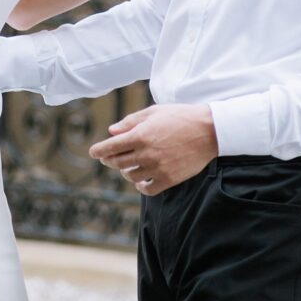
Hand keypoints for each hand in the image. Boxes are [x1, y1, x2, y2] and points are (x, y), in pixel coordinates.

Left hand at [89, 103, 217, 195]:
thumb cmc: (179, 117)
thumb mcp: (153, 112)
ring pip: (130, 176)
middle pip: (118, 162)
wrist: (207, 131)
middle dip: (110, 160)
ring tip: (127, 166)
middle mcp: (146, 153)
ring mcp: (157, 168)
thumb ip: (130, 121)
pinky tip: (141, 180)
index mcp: (140, 135)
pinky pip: (147, 189)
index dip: (99, 150)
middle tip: (109, 157)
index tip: (93, 152)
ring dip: (125, 171)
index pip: (111, 147)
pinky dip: (140, 186)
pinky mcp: (168, 179)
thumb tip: (111, 131)